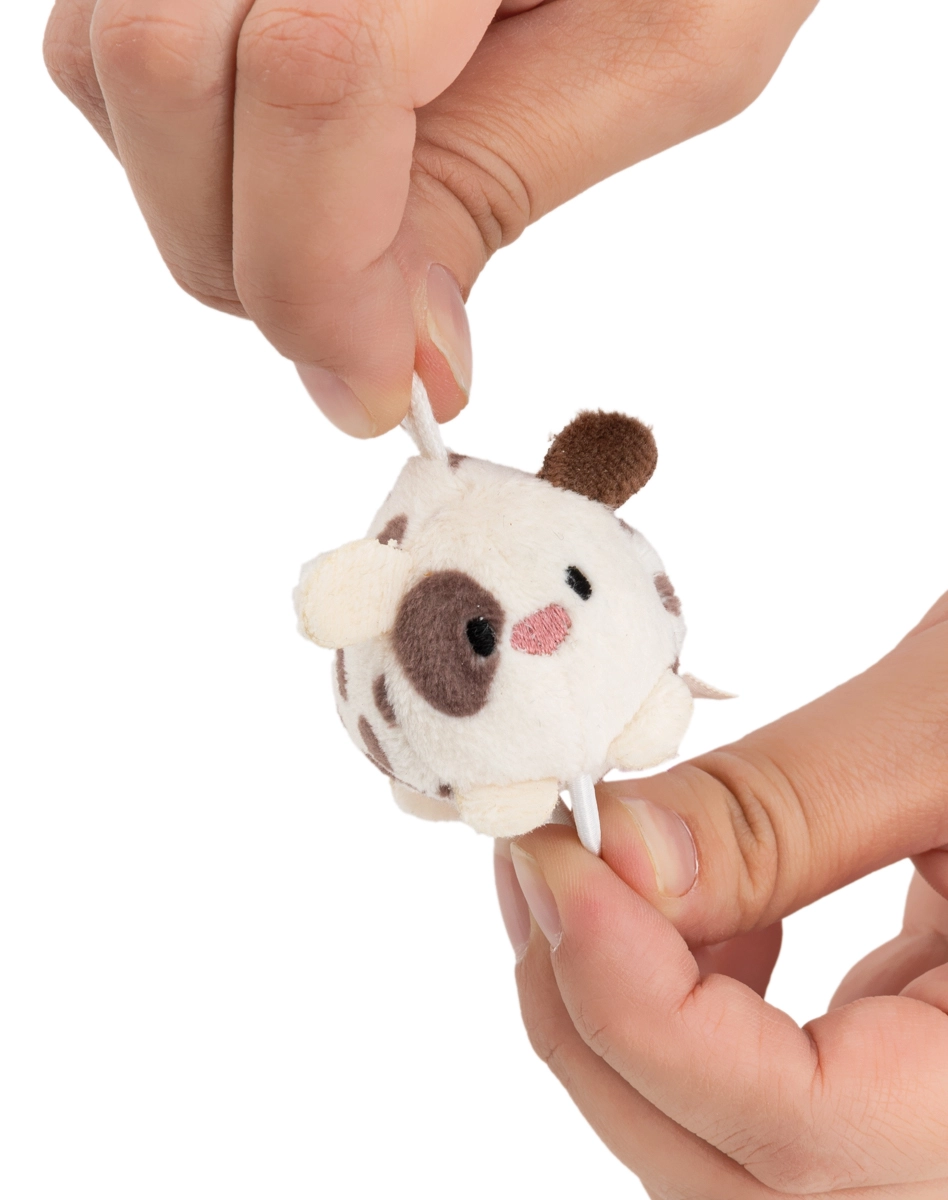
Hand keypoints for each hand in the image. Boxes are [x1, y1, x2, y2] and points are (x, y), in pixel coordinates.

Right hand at [43, 0, 815, 435]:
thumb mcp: (663, 39)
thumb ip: (497, 183)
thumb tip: (388, 357)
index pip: (315, 73)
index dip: (323, 272)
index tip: (374, 391)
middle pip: (161, 68)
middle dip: (253, 261)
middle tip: (360, 329)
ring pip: (104, 62)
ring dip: (206, 205)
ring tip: (339, 231)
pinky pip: (106, 34)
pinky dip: (185, 142)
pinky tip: (295, 160)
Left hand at [496, 591, 947, 1196]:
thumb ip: (782, 807)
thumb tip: (607, 853)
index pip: (801, 1143)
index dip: (636, 1005)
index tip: (550, 859)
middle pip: (730, 1174)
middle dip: (596, 1015)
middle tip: (536, 856)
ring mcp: (936, 1133)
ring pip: (723, 1149)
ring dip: (627, 1009)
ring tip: (595, 862)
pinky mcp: (912, 1082)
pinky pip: (764, 1096)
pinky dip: (690, 1002)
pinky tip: (697, 898)